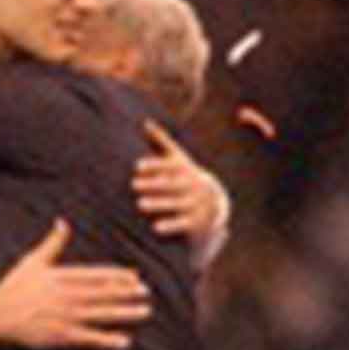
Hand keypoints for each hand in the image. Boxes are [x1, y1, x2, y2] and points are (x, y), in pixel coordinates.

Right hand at [0, 219, 150, 349]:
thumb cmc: (15, 285)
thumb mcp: (34, 260)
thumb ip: (53, 242)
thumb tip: (63, 222)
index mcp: (62, 277)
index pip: (96, 275)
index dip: (117, 276)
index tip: (135, 277)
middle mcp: (67, 296)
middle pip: (103, 294)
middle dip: (127, 294)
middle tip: (146, 293)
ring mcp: (65, 317)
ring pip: (101, 314)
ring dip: (124, 314)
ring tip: (144, 312)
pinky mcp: (61, 335)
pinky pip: (89, 338)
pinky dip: (107, 340)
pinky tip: (124, 341)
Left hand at [133, 120, 227, 240]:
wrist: (215, 205)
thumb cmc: (186, 178)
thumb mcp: (178, 160)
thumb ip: (162, 142)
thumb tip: (144, 122)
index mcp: (186, 169)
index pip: (169, 166)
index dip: (154, 165)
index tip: (137, 166)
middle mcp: (193, 185)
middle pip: (172, 184)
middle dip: (153, 184)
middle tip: (133, 184)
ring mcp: (197, 203)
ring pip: (176, 203)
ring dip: (159, 204)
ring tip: (140, 204)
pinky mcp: (198, 221)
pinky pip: (183, 223)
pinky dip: (171, 225)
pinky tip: (155, 227)